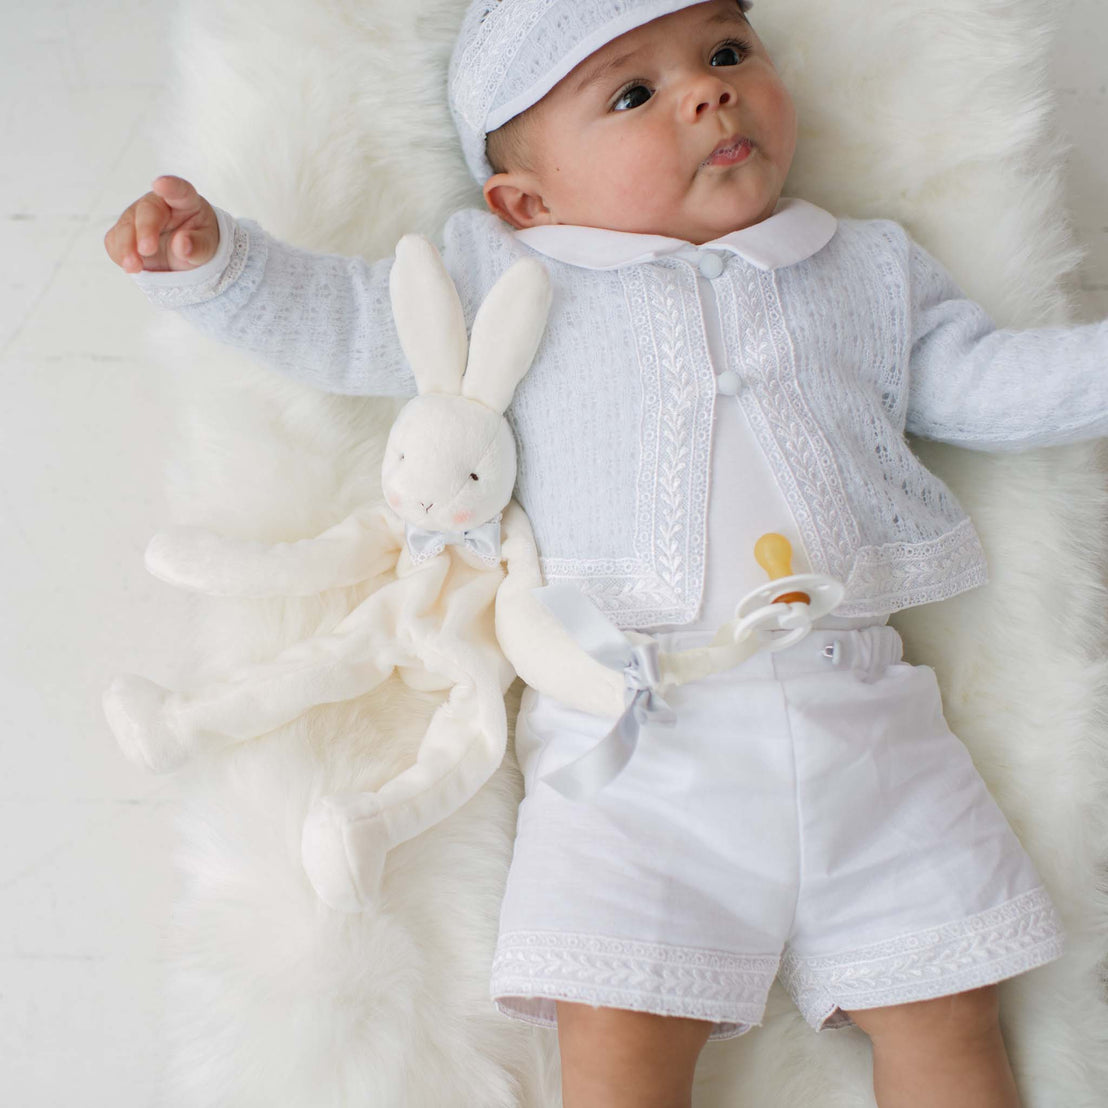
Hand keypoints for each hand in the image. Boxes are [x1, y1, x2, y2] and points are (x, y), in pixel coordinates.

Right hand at [104, 176, 219, 273]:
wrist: (183, 255)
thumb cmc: (197, 242)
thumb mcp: (207, 248)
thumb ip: (198, 246)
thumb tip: (182, 244)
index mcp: (184, 201)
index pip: (179, 191)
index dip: (170, 187)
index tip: (161, 184)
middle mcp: (158, 205)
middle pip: (147, 211)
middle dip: (145, 230)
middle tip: (148, 249)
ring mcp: (137, 217)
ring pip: (126, 226)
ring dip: (126, 247)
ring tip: (134, 267)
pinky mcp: (124, 233)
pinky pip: (115, 241)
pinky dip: (120, 254)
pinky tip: (131, 266)